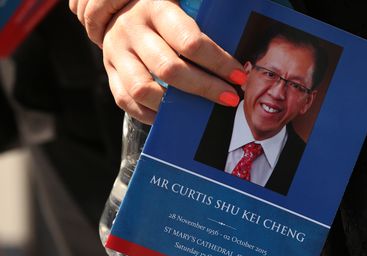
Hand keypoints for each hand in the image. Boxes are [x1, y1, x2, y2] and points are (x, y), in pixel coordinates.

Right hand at [76, 0, 245, 123]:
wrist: (115, 8)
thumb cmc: (162, 12)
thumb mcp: (181, 6)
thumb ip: (203, 26)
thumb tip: (237, 59)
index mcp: (157, 8)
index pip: (190, 41)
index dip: (218, 62)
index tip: (238, 76)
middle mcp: (133, 29)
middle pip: (169, 69)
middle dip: (205, 88)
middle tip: (229, 98)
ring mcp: (117, 52)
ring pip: (143, 89)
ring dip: (175, 105)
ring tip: (200, 111)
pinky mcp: (109, 72)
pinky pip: (126, 101)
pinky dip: (149, 114)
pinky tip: (171, 116)